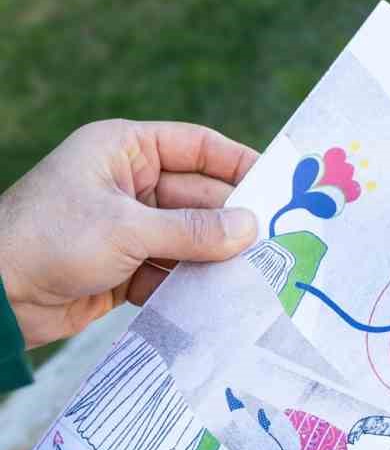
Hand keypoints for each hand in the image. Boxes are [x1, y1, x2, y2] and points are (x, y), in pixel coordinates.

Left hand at [0, 119, 259, 346]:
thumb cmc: (50, 239)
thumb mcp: (127, 230)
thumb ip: (193, 231)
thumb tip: (251, 229)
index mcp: (123, 150)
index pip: (196, 147)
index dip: (238, 163)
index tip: (279, 187)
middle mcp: (127, 184)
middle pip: (198, 198)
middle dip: (231, 223)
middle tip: (277, 247)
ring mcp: (126, 227)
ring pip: (187, 239)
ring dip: (214, 260)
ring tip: (255, 279)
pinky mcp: (122, 268)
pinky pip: (170, 272)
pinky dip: (189, 287)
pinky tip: (217, 302)